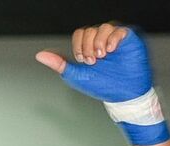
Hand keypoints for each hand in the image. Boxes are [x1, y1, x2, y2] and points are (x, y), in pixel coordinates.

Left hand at [35, 24, 150, 102]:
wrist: (123, 94)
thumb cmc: (102, 85)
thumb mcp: (76, 75)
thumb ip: (59, 64)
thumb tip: (40, 55)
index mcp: (90, 45)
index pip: (80, 34)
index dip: (79, 46)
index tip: (83, 61)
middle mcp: (103, 39)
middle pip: (90, 31)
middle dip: (88, 47)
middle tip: (93, 61)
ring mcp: (116, 38)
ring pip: (104, 27)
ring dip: (99, 43)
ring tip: (103, 56)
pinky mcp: (129, 39)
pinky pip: (120, 30)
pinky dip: (113, 39)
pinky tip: (110, 50)